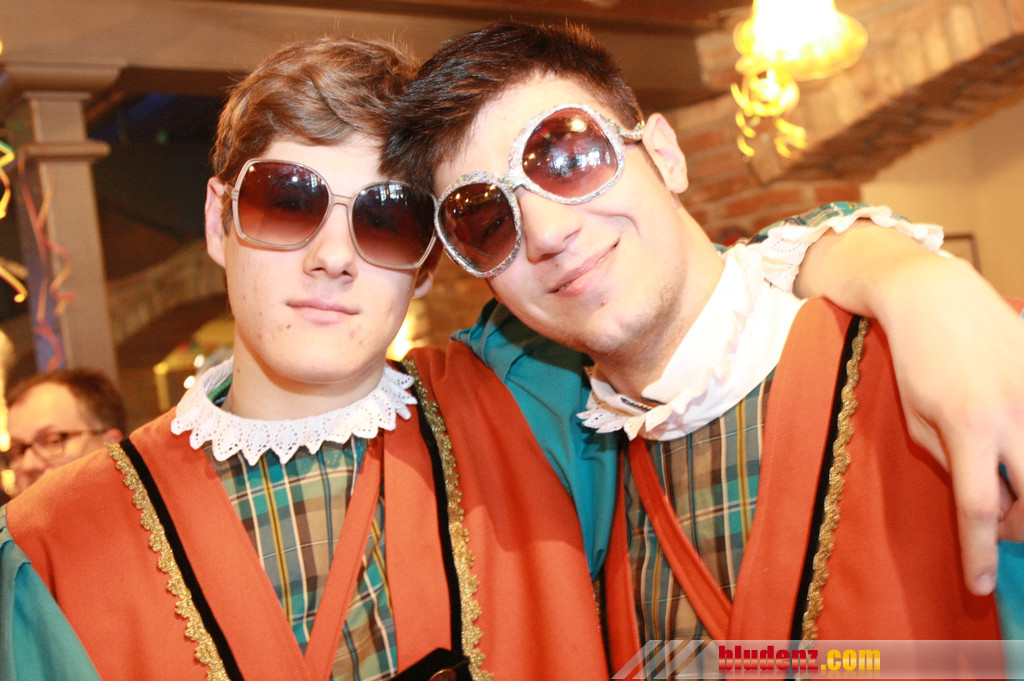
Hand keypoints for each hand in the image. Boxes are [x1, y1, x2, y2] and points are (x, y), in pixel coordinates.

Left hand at [798, 224, 1023, 595]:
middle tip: (996, 526)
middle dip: (1017, 527)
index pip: (979, 508)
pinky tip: (1013, 454)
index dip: (981, 552)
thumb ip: (949, 462)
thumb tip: (984, 501)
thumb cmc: (915, 359)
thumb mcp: (916, 416)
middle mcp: (1012, 413)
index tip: (981, 585)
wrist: (937, 295)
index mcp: (967, 426)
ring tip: (1003, 485)